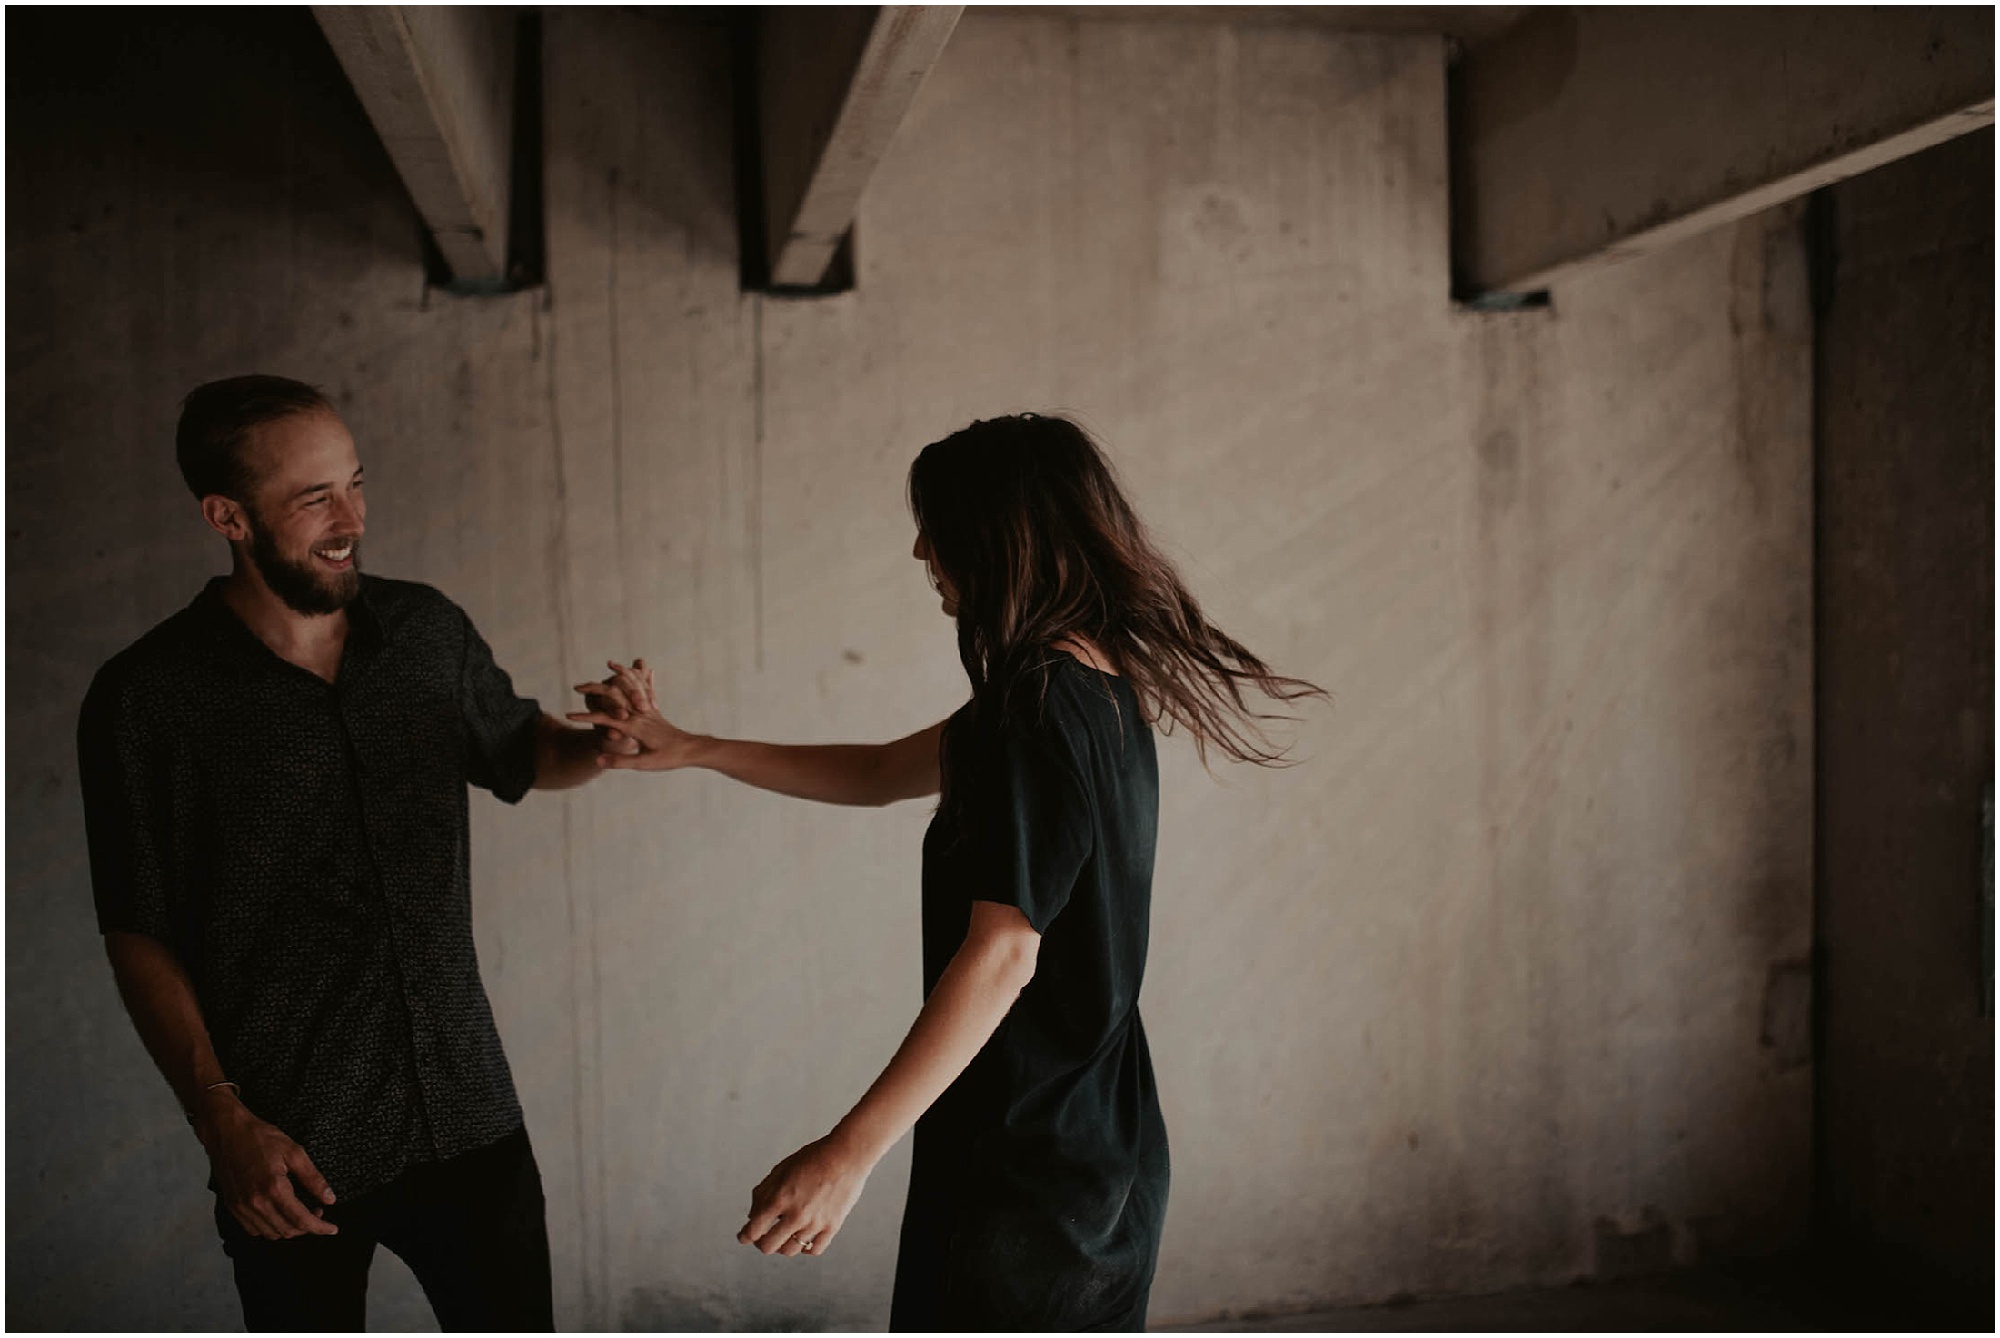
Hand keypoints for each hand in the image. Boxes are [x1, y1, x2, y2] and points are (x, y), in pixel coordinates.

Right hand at [196, 1092, 337, 1239]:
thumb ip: (313, 1178)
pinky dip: (270, 1227)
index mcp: (273, 1188)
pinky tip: (279, 1214)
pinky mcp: (232, 1207)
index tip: (332, 1229)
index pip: (301, 1220)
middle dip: (307, 1227)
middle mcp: (255, 1203)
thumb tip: (329, 1198)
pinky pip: (254, 1229)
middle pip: (287, 1230)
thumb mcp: (294, 1152)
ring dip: (289, 1228)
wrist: (226, 1132)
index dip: (320, 1227)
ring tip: (300, 1211)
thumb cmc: (260, 1138)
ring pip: (271, 1233)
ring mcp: (241, 1207)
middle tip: (318, 1211)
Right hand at [569, 660, 699, 770]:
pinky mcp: (653, 711)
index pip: (606, 719)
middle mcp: (640, 714)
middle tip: (577, 686)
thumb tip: (597, 759)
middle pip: (614, 697)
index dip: (586, 717)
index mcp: (636, 726)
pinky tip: (642, 667)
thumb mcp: (644, 764)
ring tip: (610, 664)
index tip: (569, 715)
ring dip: (619, 675)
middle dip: (595, 690)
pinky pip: (645, 689)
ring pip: (630, 688)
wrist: (692, 749)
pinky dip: (639, 677)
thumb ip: (620, 761)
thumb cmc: (669, 758)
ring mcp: (648, 711)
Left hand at [737, 1134, 871, 1257]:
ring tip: (783, 1238)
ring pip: (790, 1250)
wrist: (847, 1155)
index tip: (743, 1237)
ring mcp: (815, 1223)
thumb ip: (763, 1192)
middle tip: (763, 1237)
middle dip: (761, 1243)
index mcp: (780, 1198)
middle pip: (769, 1246)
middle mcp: (796, 1215)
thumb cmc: (814, 1158)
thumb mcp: (782, 1169)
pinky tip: (803, 1240)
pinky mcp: (832, 1226)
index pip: (754, 1230)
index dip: (745, 1236)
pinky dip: (805, 1249)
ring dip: (781, 1246)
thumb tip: (753, 1216)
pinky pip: (814, 1249)